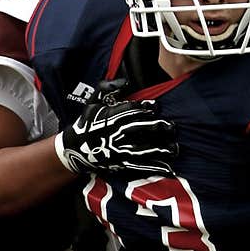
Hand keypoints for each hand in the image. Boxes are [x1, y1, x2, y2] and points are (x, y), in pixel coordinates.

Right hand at [55, 96, 177, 175]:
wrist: (74, 148)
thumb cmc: (87, 122)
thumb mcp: (93, 101)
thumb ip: (108, 89)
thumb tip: (125, 81)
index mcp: (110, 117)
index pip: (130, 110)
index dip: (145, 107)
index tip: (157, 106)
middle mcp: (115, 134)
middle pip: (139, 128)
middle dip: (157, 127)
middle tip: (172, 127)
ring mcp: (119, 151)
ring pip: (143, 149)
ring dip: (160, 150)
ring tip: (174, 149)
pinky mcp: (121, 164)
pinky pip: (140, 166)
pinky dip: (154, 168)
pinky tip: (168, 169)